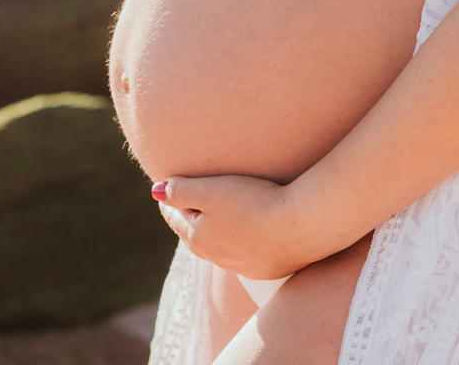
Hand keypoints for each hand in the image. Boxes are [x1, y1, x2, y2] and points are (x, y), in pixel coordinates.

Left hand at [152, 174, 313, 279]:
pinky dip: (244, 241)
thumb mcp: (210, 190)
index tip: (167, 190)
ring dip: (218, 232)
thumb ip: (180, 190)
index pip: (176, 218)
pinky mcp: (270, 268)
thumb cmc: (253, 203)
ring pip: (222, 246)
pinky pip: (248, 253)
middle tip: (189, 202)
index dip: (170, 201)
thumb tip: (155, 191)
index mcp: (198, 239)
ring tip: (220, 216)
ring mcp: (245, 267)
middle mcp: (218, 259)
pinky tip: (251, 233)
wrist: (303, 227)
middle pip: (197, 234)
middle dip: (191, 218)